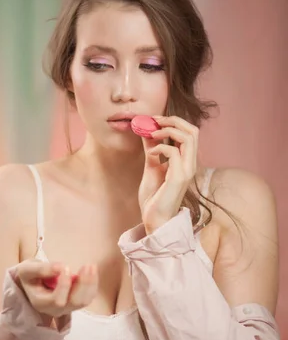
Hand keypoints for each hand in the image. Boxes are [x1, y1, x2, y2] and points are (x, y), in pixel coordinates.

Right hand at [17, 260, 97, 317]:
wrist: (32, 282)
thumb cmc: (29, 276)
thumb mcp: (27, 269)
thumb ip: (41, 269)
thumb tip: (61, 267)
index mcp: (41, 304)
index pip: (57, 300)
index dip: (64, 284)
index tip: (65, 267)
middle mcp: (55, 310)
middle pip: (74, 302)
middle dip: (83, 284)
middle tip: (87, 266)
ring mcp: (67, 308)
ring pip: (84, 301)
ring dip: (90, 284)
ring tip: (92, 266)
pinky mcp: (75, 303)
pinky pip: (88, 297)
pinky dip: (92, 285)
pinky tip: (92, 271)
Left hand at [138, 115, 198, 231]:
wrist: (154, 220)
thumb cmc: (154, 197)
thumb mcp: (151, 167)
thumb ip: (152, 148)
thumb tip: (146, 129)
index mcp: (186, 161)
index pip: (190, 132)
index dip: (173, 121)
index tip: (154, 120)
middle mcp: (190, 164)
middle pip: (193, 130)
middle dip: (173, 120)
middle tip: (154, 121)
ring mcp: (186, 171)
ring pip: (188, 137)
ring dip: (167, 130)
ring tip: (151, 135)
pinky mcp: (179, 178)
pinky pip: (174, 152)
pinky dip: (160, 147)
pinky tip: (150, 154)